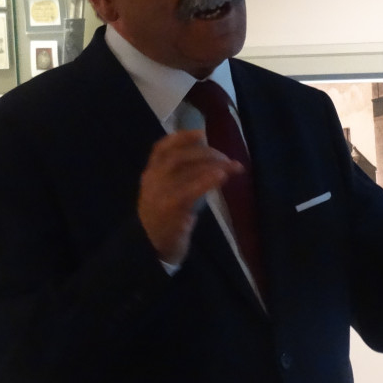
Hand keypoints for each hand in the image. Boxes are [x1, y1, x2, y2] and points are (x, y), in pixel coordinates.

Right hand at [138, 129, 242, 265]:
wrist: (150, 249)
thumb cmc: (163, 221)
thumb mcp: (165, 194)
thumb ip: (179, 177)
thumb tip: (209, 159)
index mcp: (150, 175)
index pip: (161, 148)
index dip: (181, 137)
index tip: (200, 133)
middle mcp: (152, 180)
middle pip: (179, 156)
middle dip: (205, 152)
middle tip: (226, 157)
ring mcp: (160, 194)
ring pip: (187, 169)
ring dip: (213, 164)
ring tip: (232, 166)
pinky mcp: (171, 208)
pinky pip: (191, 189)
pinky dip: (208, 179)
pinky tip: (222, 176)